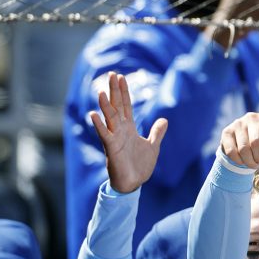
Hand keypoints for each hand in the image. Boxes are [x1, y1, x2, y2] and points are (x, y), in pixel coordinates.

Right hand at [89, 71, 167, 193]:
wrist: (133, 184)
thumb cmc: (140, 166)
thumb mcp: (153, 146)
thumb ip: (157, 132)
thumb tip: (165, 120)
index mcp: (129, 128)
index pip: (126, 105)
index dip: (124, 91)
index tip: (120, 77)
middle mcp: (120, 130)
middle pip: (116, 106)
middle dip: (114, 91)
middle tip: (111, 74)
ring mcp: (114, 138)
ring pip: (109, 118)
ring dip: (105, 105)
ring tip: (102, 91)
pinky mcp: (111, 149)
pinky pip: (104, 135)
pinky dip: (99, 125)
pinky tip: (93, 114)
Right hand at [220, 101, 258, 168]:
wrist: (242, 147)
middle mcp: (253, 118)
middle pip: (256, 142)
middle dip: (258, 158)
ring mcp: (238, 123)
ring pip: (243, 149)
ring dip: (249, 162)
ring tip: (251, 163)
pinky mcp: (226, 131)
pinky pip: (231, 151)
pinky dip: (238, 161)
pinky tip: (241, 160)